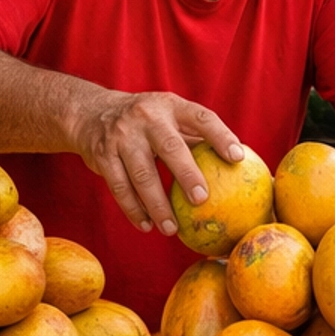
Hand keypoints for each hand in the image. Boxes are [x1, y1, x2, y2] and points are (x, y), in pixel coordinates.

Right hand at [74, 91, 242, 235]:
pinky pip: (120, 187)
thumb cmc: (147, 123)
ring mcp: (122, 136)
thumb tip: (243, 166)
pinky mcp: (103, 155)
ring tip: (172, 229)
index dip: (221, 136)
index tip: (238, 157)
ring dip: (158, 205)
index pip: (201, 118)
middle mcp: (146, 117)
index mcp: (171, 106)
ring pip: (142, 175)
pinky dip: (134, 209)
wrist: (91, 113)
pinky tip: (147, 226)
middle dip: (187, 174)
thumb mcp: (170, 119)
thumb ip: (199, 138)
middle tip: (202, 200)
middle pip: (170, 147)